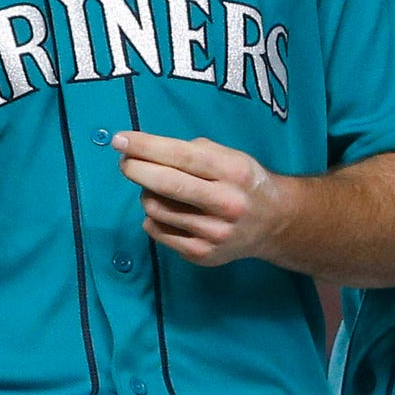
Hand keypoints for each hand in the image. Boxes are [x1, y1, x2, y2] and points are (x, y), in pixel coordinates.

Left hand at [115, 130, 296, 265]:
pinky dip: (153, 217)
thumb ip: (192, 151)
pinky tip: (167, 211)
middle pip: (167, 185)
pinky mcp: (202, 254)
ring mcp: (213, 233)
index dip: (146, 147)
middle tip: (124, 162)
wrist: (275, 223)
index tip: (120, 140)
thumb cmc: (243, 182)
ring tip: (157, 188)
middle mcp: (226, 204)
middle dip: (136, 169)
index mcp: (233, 172)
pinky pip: (157, 232)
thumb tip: (142, 151)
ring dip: (146, 193)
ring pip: (156, 209)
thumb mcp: (230, 156)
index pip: (181, 156)